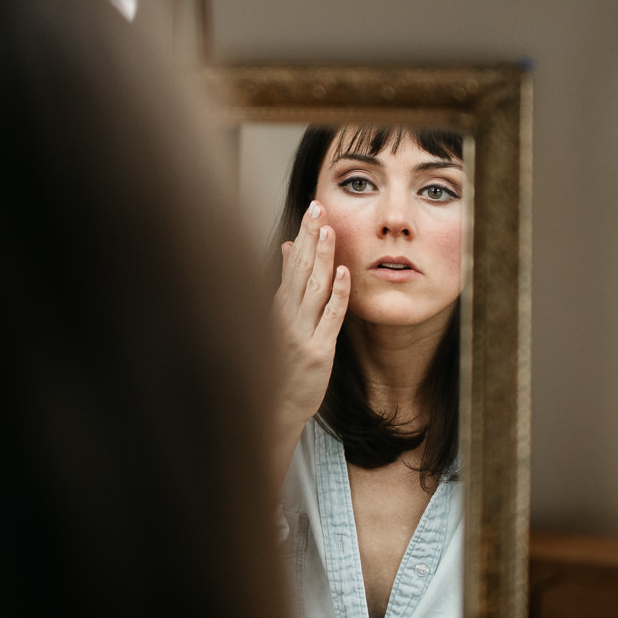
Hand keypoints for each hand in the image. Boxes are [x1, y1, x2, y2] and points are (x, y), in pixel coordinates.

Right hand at [270, 201, 350, 473]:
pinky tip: (342, 273)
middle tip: (318, 207)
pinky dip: (336, 295)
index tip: (311, 210)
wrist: (274, 410)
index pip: (290, 265)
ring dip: (321, 258)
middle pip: (300, 270)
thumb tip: (286, 248)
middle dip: (310, 237)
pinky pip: (329, 319)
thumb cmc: (276, 366)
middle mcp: (285, 318)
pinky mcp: (318, 352)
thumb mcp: (277, 321)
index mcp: (277, 308)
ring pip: (312, 289)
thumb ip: (285, 284)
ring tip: (329, 230)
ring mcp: (301, 334)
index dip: (302, 236)